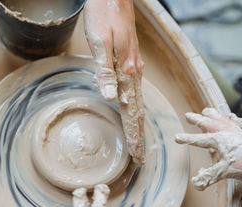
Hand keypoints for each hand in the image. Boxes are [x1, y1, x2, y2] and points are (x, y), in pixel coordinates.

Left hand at [84, 0, 144, 164]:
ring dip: (137, 124)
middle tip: (140, 158)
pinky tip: (132, 112)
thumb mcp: (101, 42)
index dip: (134, 136)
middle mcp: (134, 73)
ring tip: (137, 142)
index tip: (137, 157)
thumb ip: (105, 70)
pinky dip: (134, 108)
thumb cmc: (104, 14)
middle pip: (138, 112)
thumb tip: (111, 98)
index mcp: (128, 72)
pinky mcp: (130, 62)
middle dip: (138, 136)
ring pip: (137, 103)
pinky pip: (134, 92)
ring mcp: (134, 68)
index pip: (133, 113)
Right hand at [175, 108, 241, 189]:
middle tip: (188, 115)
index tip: (176, 137)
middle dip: (197, 120)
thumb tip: (195, 184)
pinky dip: (235, 119)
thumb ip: (209, 176)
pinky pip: (241, 122)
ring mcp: (241, 130)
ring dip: (215, 115)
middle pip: (209, 123)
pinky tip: (234, 117)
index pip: (199, 140)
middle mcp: (229, 132)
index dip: (186, 139)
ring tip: (208, 110)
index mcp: (220, 140)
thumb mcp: (225, 172)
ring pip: (224, 119)